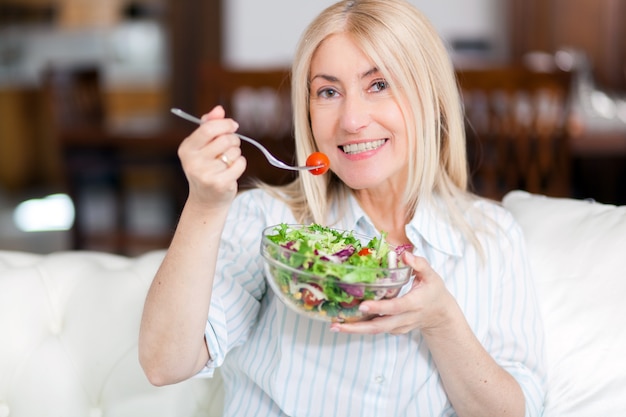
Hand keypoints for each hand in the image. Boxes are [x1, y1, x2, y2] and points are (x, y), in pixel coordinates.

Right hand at [178, 106, 245, 207]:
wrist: (206, 199)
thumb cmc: (206, 167)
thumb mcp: (202, 146)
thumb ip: (209, 125)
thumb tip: (219, 109)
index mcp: (186, 148)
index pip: (208, 129)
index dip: (224, 124)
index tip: (233, 125)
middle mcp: (193, 161)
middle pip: (225, 139)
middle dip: (233, 139)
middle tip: (231, 146)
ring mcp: (205, 174)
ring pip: (234, 151)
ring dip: (236, 153)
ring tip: (227, 161)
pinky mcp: (219, 184)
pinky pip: (240, 163)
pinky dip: (240, 164)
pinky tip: (232, 170)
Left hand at [330, 252, 456, 334]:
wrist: (440, 314)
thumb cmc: (434, 291)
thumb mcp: (431, 276)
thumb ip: (419, 264)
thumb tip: (404, 254)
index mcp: (414, 303)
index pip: (395, 307)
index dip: (379, 307)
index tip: (363, 305)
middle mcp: (405, 318)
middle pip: (380, 326)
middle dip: (358, 327)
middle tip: (337, 324)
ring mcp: (398, 327)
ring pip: (375, 331)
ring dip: (354, 330)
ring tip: (334, 326)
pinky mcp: (393, 330)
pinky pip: (376, 329)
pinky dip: (360, 327)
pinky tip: (345, 322)